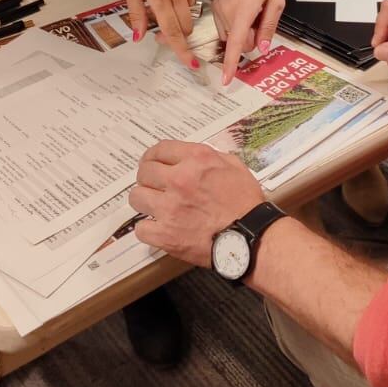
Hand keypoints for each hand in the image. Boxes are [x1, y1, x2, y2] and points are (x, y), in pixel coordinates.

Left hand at [122, 0, 201, 69]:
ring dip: (178, 15)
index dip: (181, 49)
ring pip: (189, 13)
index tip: (190, 63)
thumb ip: (136, 14)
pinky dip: (183, 0)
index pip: (172, 30)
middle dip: (177, 34)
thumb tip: (139, 37)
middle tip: (161, 30)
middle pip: (185, 26)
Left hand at [130, 140, 265, 266]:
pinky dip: (148, 229)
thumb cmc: (246, 204)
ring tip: (154, 206)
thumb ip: (210, 157)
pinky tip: (157, 228)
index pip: (160, 149)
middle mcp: (179, 180)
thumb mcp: (234, 166)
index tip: (151, 162)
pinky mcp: (165, 234)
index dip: (153, 156)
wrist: (251, 237)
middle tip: (153, 185)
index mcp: (196, 160)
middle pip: (144, 172)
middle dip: (147, 177)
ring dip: (144, 200)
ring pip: (137, 197)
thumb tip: (193, 158)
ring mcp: (169, 208)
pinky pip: (141, 228)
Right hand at [213, 0, 283, 85]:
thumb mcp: (277, 0)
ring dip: (242, 32)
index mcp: (244, 10)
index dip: (230, 64)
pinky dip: (235, 26)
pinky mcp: (215, 7)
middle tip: (260, 20)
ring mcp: (218, 10)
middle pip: (238, 43)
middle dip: (250, 39)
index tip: (226, 80)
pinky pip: (225, 28)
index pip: (235, 43)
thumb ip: (269, 26)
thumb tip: (262, 49)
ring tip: (252, 12)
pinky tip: (243, 11)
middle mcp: (227, 12)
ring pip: (231, 37)